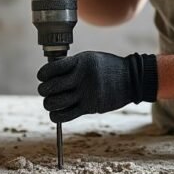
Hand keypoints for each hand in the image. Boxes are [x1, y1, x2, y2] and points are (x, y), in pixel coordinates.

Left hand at [37, 51, 158, 122]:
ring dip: (49, 104)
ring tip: (50, 102)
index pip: (52, 69)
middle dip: (44, 90)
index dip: (43, 74)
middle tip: (45, 90)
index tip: (42, 77)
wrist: (131, 79)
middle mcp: (82, 77)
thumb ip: (71, 64)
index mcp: (81, 62)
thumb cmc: (107, 67)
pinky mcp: (90, 107)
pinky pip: (66, 115)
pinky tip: (55, 113)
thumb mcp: (90, 58)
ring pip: (56, 102)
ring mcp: (87, 93)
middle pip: (52, 87)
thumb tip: (49, 72)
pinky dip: (56, 116)